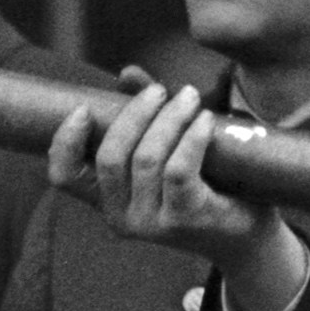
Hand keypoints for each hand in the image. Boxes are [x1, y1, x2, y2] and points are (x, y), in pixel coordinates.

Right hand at [46, 72, 298, 291]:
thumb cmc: (203, 188)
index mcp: (107, 201)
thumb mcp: (167, 152)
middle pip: (111, 157)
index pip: (65, 176)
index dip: (65, 141)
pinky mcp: (183, 219)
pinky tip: (205, 120)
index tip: (84, 109)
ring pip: (146, 159)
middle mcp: (121, 217)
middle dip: (134, 115)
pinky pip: (178, 170)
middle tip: (159, 91)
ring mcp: (151, 223)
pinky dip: (191, 137)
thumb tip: (128, 74)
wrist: (244, 236)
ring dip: (169, 119)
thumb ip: (145, 117)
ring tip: (189, 98)